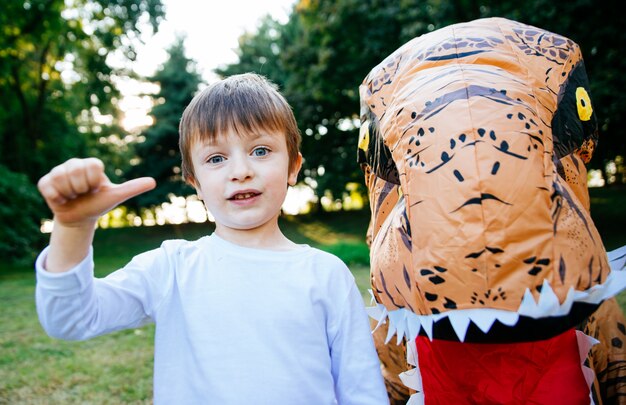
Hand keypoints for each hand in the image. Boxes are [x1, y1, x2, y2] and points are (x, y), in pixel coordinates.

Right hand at [37, 158, 155, 226]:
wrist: (80, 218)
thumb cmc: (99, 204)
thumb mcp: (115, 196)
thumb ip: (133, 188)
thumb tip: (153, 182)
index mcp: (91, 164)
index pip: (92, 166)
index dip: (94, 181)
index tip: (95, 188)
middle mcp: (74, 164)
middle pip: (76, 171)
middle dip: (82, 188)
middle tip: (83, 193)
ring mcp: (58, 171)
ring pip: (61, 178)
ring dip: (69, 194)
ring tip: (73, 196)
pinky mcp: (45, 182)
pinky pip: (49, 187)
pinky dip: (57, 197)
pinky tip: (62, 199)